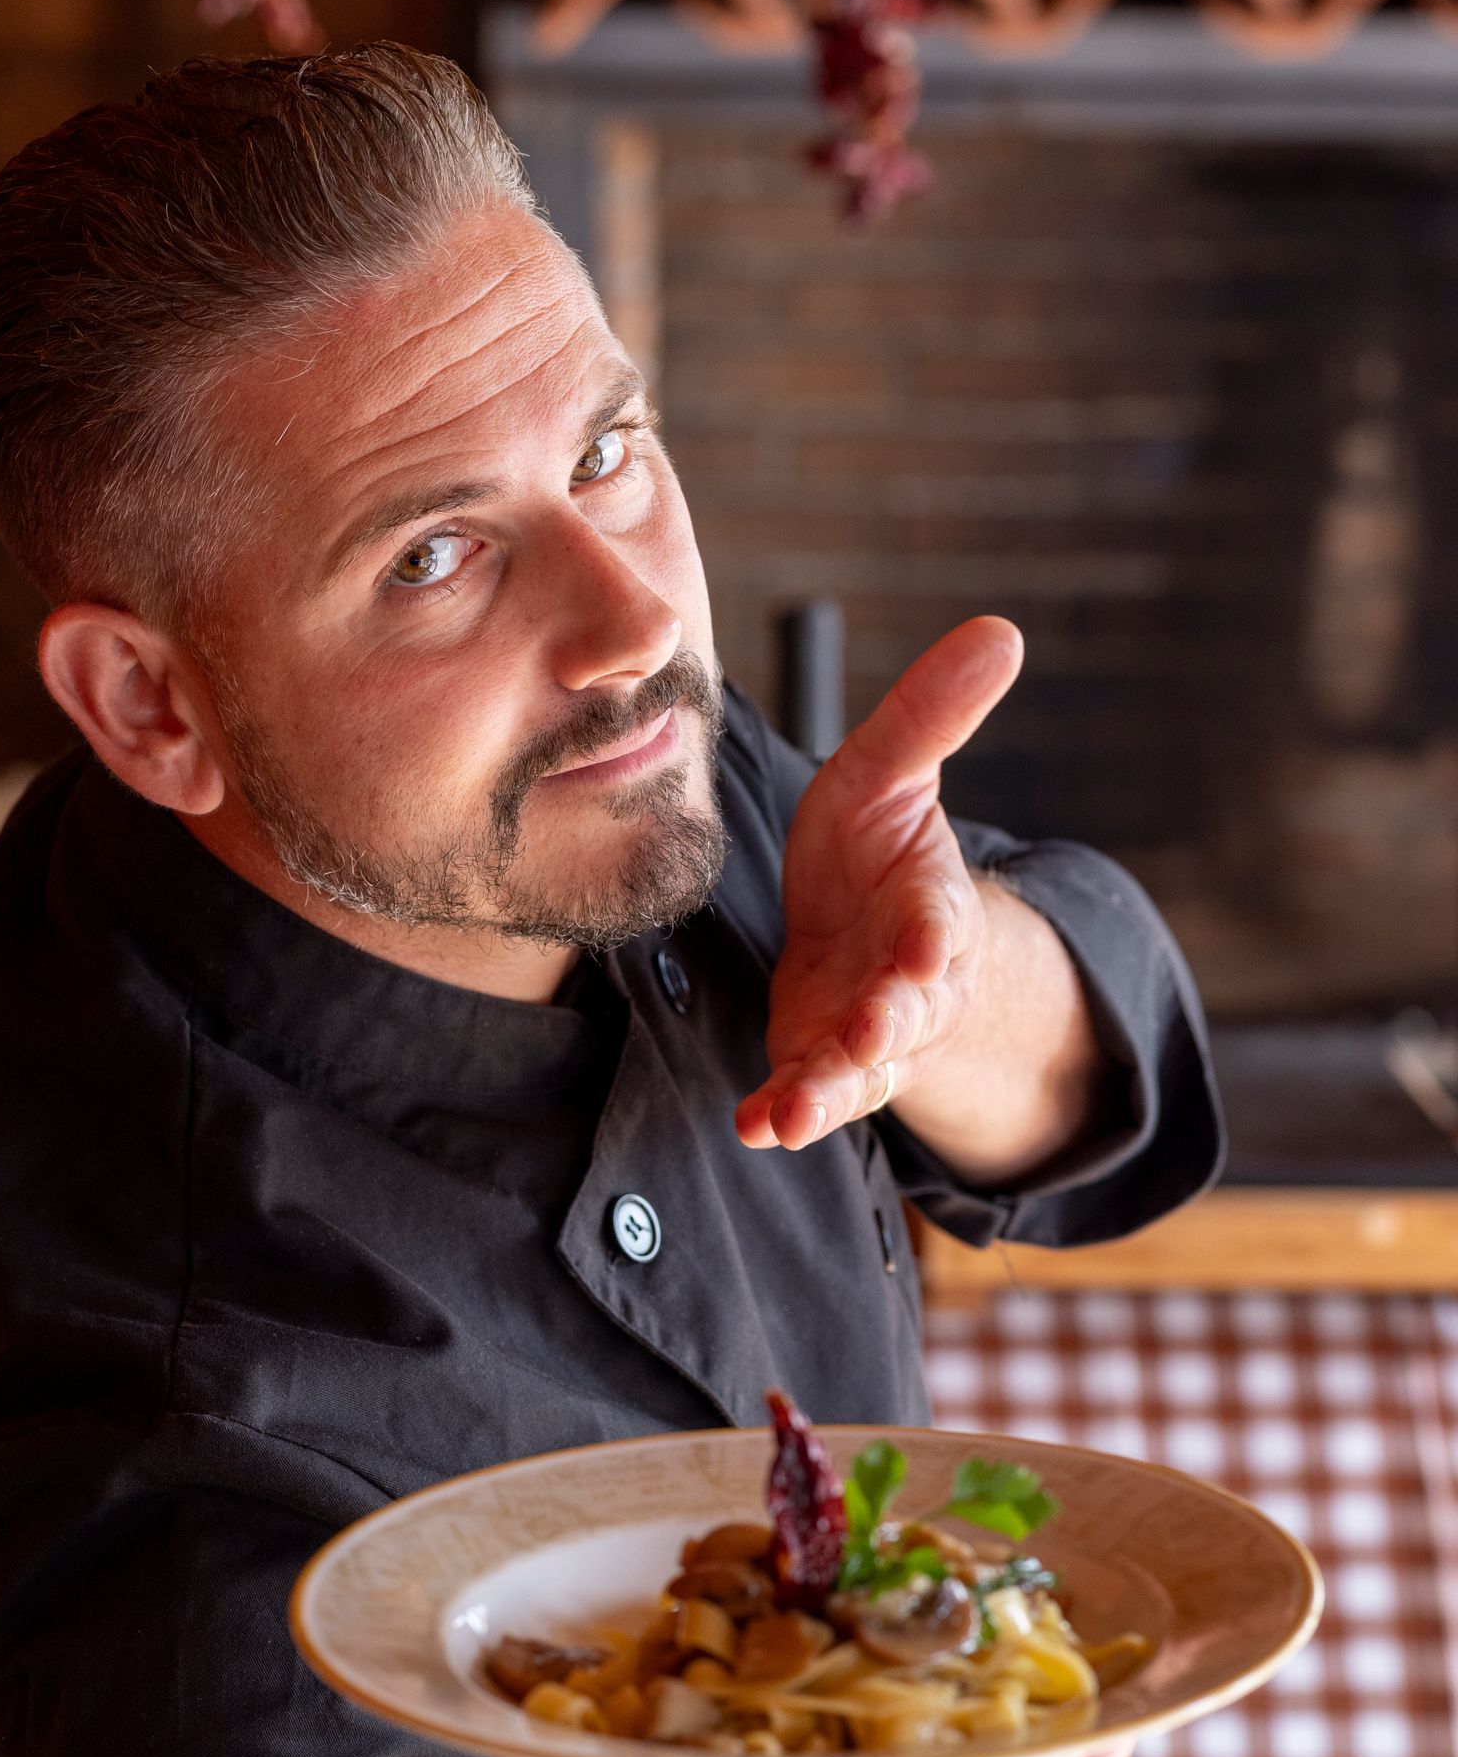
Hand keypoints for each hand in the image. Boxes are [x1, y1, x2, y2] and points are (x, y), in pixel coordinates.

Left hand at [736, 614, 1023, 1154]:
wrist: (861, 934)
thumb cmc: (876, 852)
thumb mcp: (890, 773)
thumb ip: (931, 715)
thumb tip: (1002, 630)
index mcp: (929, 908)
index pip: (939, 919)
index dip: (934, 935)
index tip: (928, 947)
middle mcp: (907, 983)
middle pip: (906, 1008)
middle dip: (889, 1022)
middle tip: (869, 1033)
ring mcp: (864, 1034)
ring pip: (858, 1069)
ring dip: (831, 1089)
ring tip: (796, 1112)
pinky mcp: (818, 1065)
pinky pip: (806, 1097)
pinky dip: (782, 1114)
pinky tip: (755, 1125)